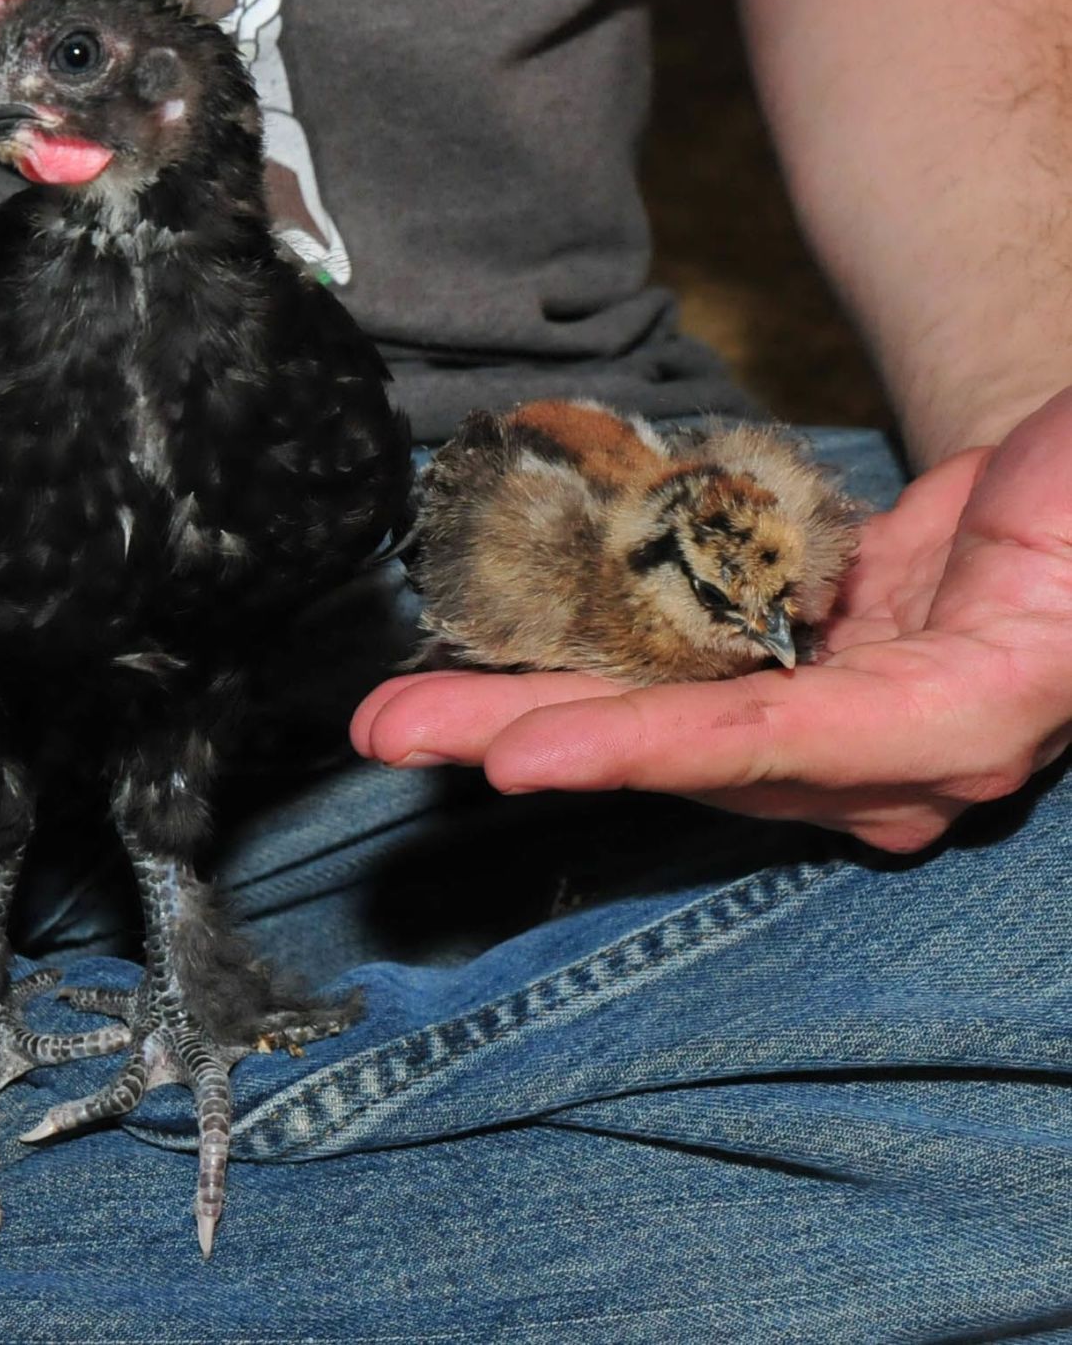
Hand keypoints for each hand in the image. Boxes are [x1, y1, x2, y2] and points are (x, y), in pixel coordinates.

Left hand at [353, 390, 1071, 852]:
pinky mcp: (784, 665)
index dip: (639, 750)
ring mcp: (818, 713)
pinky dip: (575, 665)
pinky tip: (485, 659)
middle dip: (524, 738)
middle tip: (389, 730)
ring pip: (646, 714)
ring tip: (398, 706)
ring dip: (518, 706)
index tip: (515, 759)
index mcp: (945, 724)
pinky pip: (662, 669)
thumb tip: (946, 701)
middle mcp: (869, 750)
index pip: (767, 744)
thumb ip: (1000, 630)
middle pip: (671, 747)